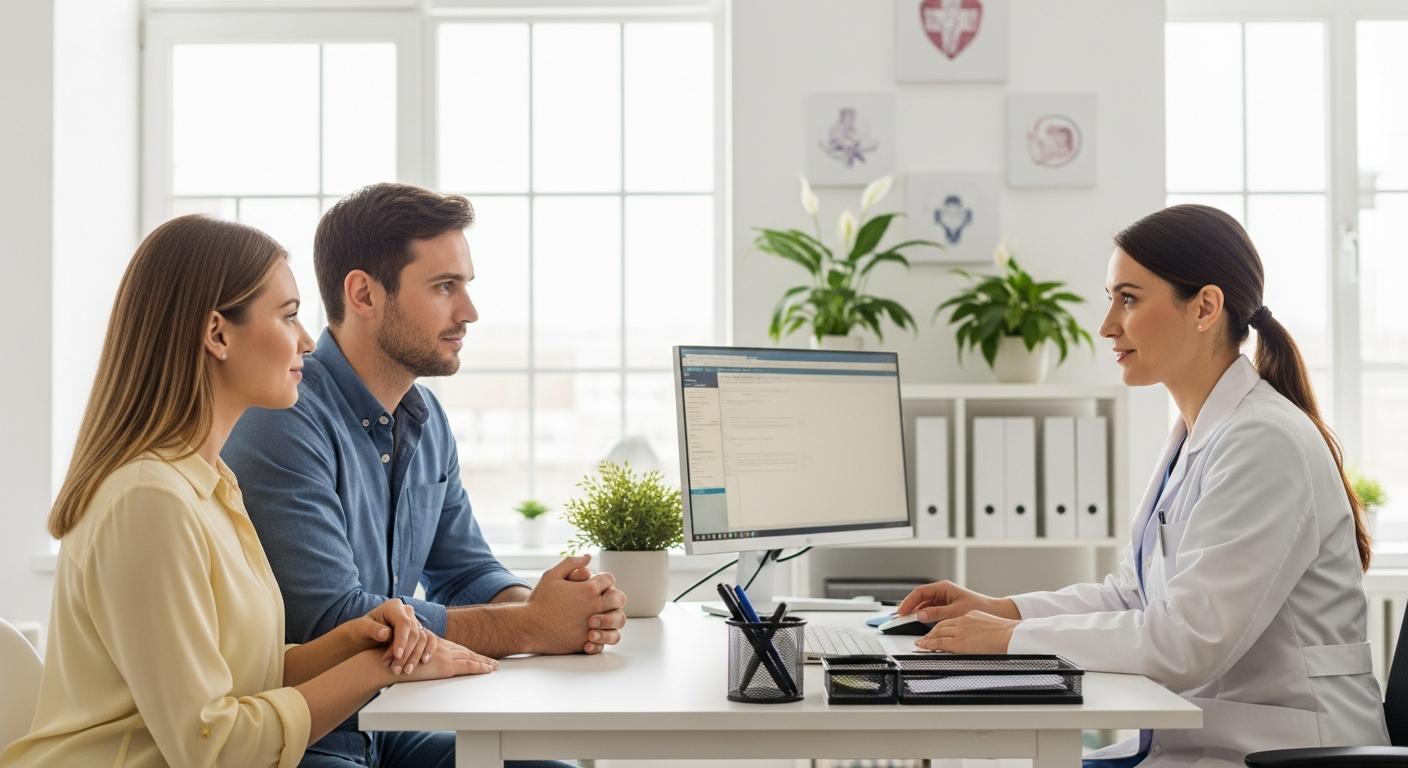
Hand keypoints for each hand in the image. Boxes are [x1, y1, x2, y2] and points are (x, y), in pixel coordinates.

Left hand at [359, 598, 435, 675]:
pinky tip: (424, 661)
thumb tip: (386, 633)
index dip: (402, 640)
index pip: (403, 623)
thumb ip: (373, 629)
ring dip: (415, 656)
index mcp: (394, 607)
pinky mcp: (419, 631)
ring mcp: (415, 621)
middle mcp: (407, 612)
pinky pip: (429, 639)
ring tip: (405, 671)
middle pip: (414, 632)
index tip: (397, 656)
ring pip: (422, 638)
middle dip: (407, 653)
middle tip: (396, 668)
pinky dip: (428, 650)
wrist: (366, 636)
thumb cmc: (362, 631)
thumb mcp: (362, 628)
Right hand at [394, 639, 498, 682]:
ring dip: (484, 662)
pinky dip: (480, 667)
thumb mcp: (407, 658)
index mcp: (432, 646)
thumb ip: (416, 659)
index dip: (467, 653)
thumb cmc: (392, 663)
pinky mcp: (445, 665)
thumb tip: (416, 667)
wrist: (387, 663)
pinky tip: (489, 670)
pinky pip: (468, 666)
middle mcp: (441, 648)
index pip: (455, 649)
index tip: (476, 656)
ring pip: (470, 657)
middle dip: (480, 657)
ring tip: (495, 667)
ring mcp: (444, 656)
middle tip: (493, 662)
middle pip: (465, 652)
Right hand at [525, 555, 627, 654]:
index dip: (604, 580)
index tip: (598, 584)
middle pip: (619, 598)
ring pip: (617, 621)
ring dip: (612, 617)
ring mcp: (593, 626)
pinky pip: (605, 640)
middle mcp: (595, 606)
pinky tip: (593, 632)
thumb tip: (587, 557)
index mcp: (588, 589)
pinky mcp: (587, 642)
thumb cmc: (539, 600)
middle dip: (614, 597)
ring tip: (601, 617)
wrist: (528, 626)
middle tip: (605, 599)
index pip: (609, 579)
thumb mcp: (552, 576)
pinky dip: (603, 637)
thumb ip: (571, 563)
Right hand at [896, 580, 1018, 623]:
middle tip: (900, 618)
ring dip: (916, 613)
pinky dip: (924, 616)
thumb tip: (920, 615)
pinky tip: (920, 623)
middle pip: (920, 598)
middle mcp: (942, 592)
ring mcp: (944, 599)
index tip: (902, 612)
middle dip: (909, 607)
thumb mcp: (955, 611)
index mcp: (943, 588)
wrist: (994, 611)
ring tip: (908, 621)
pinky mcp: (946, 607)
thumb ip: (936, 613)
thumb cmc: (978, 607)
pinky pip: (931, 611)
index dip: (908, 602)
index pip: (920, 592)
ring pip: (924, 605)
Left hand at [914, 610, 1018, 653]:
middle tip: (925, 638)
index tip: (937, 631)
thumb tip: (979, 637)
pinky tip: (924, 646)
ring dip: (928, 638)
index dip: (942, 626)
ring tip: (922, 643)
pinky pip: (939, 643)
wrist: (1010, 636)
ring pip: (938, 633)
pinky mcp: (958, 643)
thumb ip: (980, 628)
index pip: (951, 620)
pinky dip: (929, 644)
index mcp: (971, 615)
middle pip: (942, 625)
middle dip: (931, 632)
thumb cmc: (1007, 634)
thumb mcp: (990, 625)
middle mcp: (963, 621)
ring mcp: (960, 631)